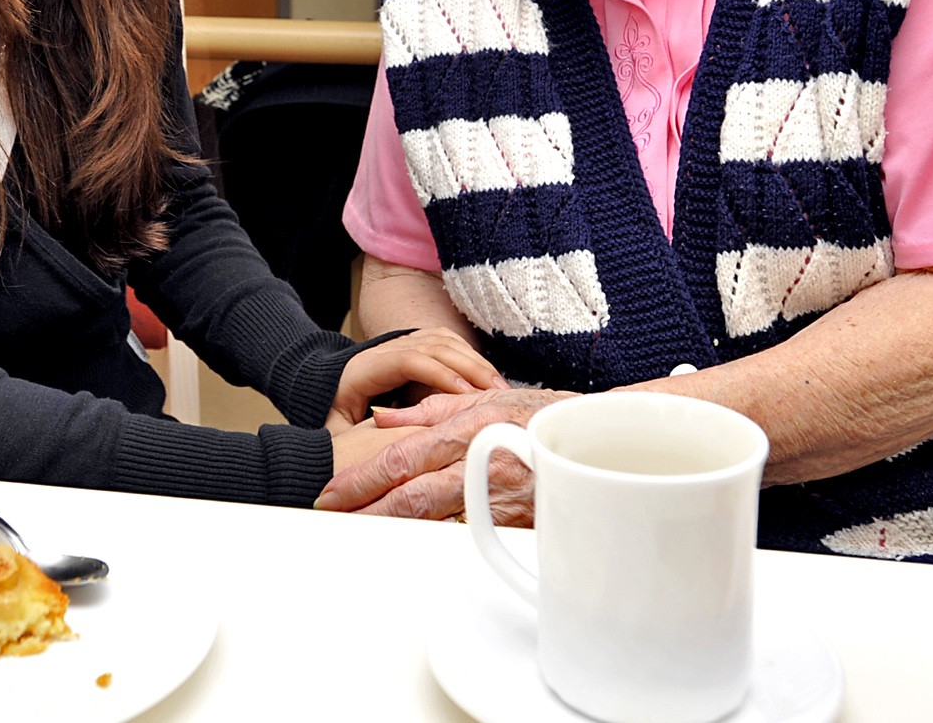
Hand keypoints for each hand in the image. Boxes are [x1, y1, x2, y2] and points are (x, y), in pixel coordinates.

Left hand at [314, 387, 568, 518]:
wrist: (602, 438)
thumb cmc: (543, 412)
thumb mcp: (487, 398)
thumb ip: (432, 410)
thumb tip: (385, 420)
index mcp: (469, 429)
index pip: (403, 460)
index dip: (362, 481)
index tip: (331, 494)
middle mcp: (480, 463)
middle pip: (411, 497)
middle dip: (366, 512)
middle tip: (333, 519)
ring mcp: (497, 497)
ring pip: (435, 519)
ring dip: (394, 525)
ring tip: (360, 528)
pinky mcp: (514, 521)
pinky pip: (466, 528)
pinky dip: (436, 531)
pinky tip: (413, 534)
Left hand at [326, 329, 506, 430]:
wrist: (323, 386)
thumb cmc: (330, 415)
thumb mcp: (335, 432)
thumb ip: (352, 442)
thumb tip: (377, 459)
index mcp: (366, 367)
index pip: (408, 360)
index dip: (439, 375)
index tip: (466, 396)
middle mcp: (386, 348)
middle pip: (435, 345)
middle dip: (468, 368)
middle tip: (495, 393)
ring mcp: (403, 342)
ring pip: (446, 342)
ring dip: (474, 362)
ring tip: (498, 388)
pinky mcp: (416, 346)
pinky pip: (449, 344)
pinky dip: (471, 359)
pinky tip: (489, 381)